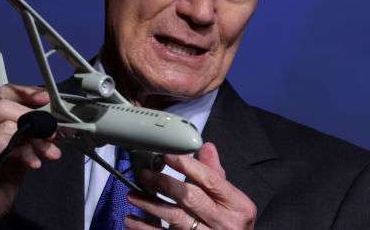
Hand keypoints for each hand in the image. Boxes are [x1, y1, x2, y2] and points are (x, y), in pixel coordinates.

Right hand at [0, 84, 61, 229]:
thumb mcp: (15, 156)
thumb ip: (27, 138)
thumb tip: (51, 126)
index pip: (2, 94)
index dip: (25, 92)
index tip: (46, 98)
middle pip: (4, 103)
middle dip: (33, 115)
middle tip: (52, 132)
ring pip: (6, 121)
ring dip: (34, 136)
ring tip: (49, 152)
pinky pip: (3, 142)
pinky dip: (24, 151)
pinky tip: (34, 164)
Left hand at [125, 142, 255, 228]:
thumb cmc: (234, 223)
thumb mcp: (234, 201)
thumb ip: (216, 175)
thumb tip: (205, 147)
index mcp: (237, 205)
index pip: (209, 179)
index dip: (186, 165)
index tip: (166, 154)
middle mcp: (224, 222)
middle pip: (190, 198)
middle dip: (164, 184)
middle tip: (145, 175)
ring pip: (175, 218)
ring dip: (150, 205)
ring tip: (132, 196)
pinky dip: (147, 228)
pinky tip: (133, 220)